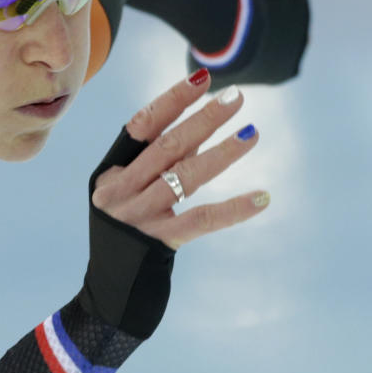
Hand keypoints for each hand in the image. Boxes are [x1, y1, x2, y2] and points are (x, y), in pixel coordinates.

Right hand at [91, 71, 267, 249]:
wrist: (109, 293)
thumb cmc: (125, 232)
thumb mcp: (128, 192)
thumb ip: (157, 162)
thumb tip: (199, 127)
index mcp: (110, 172)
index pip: (142, 126)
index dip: (172, 101)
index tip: (203, 79)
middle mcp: (121, 191)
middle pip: (168, 147)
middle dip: (204, 119)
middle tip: (237, 98)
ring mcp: (139, 217)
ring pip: (186, 177)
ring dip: (223, 153)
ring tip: (253, 133)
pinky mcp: (160, 243)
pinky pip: (202, 220)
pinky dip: (233, 209)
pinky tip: (262, 198)